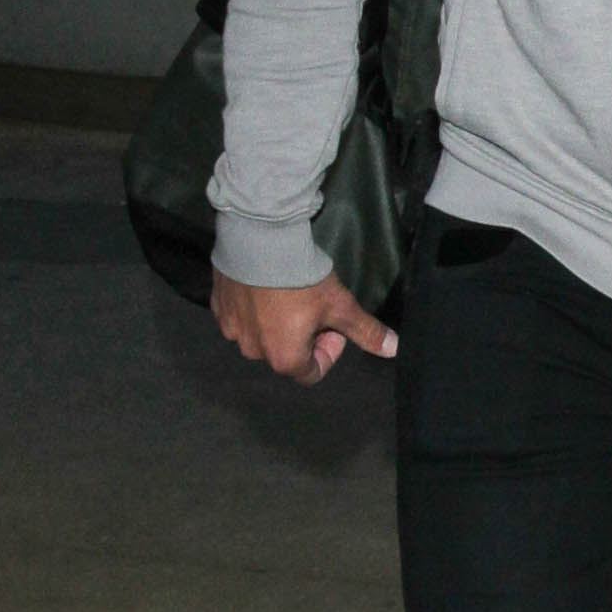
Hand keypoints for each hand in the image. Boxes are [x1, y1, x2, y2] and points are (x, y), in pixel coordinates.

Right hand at [211, 268, 397, 384]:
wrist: (259, 239)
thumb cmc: (302, 278)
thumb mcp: (340, 305)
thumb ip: (366, 332)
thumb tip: (394, 349)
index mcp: (284, 358)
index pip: (312, 372)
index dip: (329, 351)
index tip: (333, 326)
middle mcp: (253, 351)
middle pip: (285, 353)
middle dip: (302, 336)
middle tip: (313, 306)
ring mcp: (231, 330)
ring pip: (261, 334)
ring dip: (276, 322)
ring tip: (289, 294)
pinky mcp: (217, 307)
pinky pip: (240, 316)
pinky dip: (253, 307)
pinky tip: (265, 286)